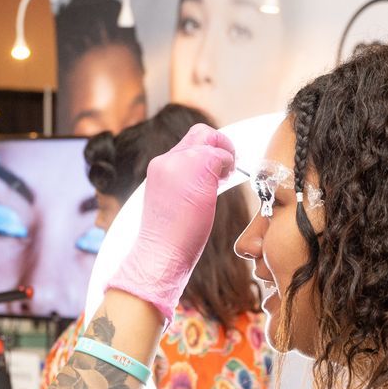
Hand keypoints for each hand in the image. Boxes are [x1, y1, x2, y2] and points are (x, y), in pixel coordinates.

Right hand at [108, 125, 236, 317]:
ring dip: (224, 153)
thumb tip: (207, 177)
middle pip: (200, 133)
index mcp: (159, 168)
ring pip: (210, 138)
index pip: (187, 144)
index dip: (207, 152)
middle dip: (219, 144)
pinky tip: (224, 183)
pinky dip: (228, 164)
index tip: (217, 172)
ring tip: (225, 176)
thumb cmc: (169, 241)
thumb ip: (184, 184)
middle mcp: (165, 161)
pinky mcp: (194, 168)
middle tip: (227, 168)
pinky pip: (220, 154)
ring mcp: (178, 162)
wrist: (159, 255)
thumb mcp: (173, 203)